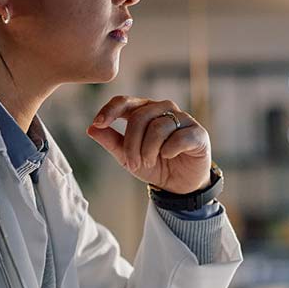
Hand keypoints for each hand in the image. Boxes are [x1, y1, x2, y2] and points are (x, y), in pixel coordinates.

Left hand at [86, 96, 211, 193]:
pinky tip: (168, 157)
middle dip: (132, 144)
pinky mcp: (197, 132)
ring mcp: (182, 118)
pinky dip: (169, 150)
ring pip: (158, 127)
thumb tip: (91, 128)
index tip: (99, 124)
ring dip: (149, 150)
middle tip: (132, 163)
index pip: (124, 101)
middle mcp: (162, 109)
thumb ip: (110, 140)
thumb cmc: (153, 165)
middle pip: (140, 117)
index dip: (110, 110)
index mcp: (143, 111)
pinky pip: (179, 137)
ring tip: (148, 162)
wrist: (179, 185)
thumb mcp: (126, 156)